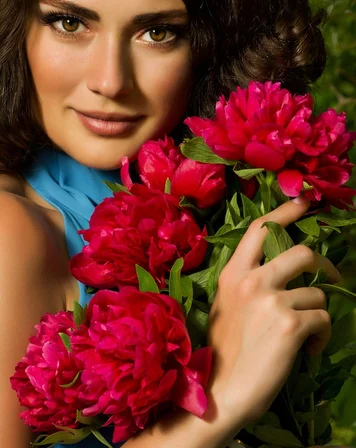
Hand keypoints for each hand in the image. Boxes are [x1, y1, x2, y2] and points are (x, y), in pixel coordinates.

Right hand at [206, 198, 340, 440]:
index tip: (303, 201)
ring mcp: (271, 300)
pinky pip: (323, 317)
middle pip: (301, 252)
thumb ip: (248, 282)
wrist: (223, 392)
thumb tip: (281, 271)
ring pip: (317, 291)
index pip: (260, 229)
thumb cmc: (224, 352)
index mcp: (233, 274)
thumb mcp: (227, 306)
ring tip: (308, 335)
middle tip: (331, 277)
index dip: (285, 212)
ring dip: (319, 313)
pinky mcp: (291, 323)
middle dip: (324, 265)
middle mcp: (252, 280)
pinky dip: (322, 334)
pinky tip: (308, 350)